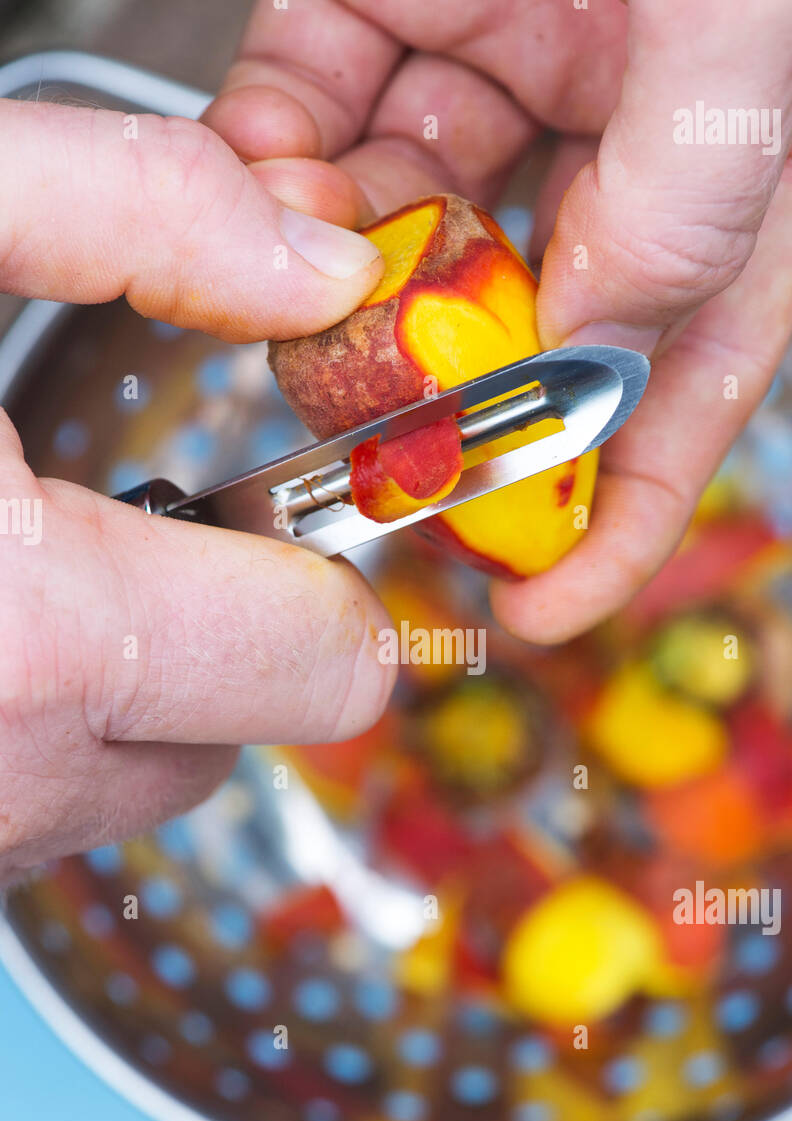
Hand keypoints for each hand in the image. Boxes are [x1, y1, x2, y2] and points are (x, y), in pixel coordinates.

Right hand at [0, 98, 391, 878]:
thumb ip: (128, 214)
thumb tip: (310, 263)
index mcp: (33, 637)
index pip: (330, 670)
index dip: (320, 578)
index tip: (272, 517)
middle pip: (243, 731)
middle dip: (214, 630)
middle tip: (101, 525)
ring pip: (135, 777)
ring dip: (113, 679)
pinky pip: (34, 806)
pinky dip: (24, 725)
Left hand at [206, 0, 791, 639]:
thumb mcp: (775, 15)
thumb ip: (697, 183)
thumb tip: (593, 333)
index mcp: (754, 152)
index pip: (687, 375)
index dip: (622, 508)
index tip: (550, 601)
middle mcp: (630, 124)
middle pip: (531, 318)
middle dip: (454, 393)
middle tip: (388, 446)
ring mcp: (512, 56)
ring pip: (412, 226)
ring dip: (351, 286)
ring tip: (316, 309)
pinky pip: (324, 101)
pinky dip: (287, 163)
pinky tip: (272, 190)